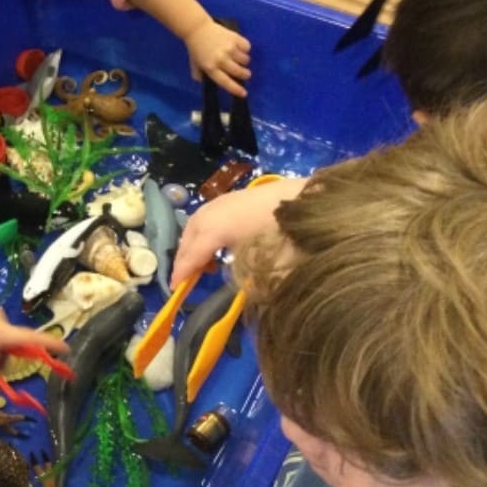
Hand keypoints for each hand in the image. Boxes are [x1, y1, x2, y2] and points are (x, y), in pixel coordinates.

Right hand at [171, 177, 307, 287]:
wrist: (311, 197)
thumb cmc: (287, 233)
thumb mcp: (267, 264)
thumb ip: (247, 280)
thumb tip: (240, 291)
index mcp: (216, 228)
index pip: (193, 254)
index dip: (182, 273)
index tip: (174, 290)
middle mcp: (215, 211)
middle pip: (190, 235)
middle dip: (185, 257)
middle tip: (185, 279)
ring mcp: (226, 200)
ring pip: (199, 222)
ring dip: (195, 242)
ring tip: (204, 264)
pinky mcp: (239, 195)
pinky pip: (211, 215)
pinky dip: (207, 231)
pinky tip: (221, 243)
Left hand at [183, 21, 250, 96]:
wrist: (197, 28)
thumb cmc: (196, 48)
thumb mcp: (195, 65)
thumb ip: (200, 76)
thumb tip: (210, 84)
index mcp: (211, 68)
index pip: (226, 82)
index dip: (236, 89)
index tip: (244, 93)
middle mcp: (221, 59)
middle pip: (239, 72)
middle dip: (245, 75)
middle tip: (246, 73)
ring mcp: (229, 48)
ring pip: (245, 60)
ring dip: (244, 61)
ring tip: (240, 58)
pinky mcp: (235, 38)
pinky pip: (247, 47)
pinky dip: (245, 49)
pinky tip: (240, 48)